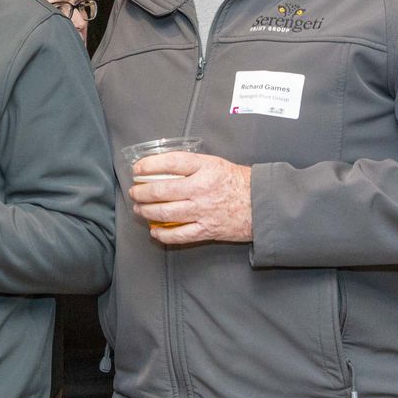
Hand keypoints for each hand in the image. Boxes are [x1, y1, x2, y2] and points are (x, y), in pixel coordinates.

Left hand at [129, 152, 253, 244]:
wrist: (263, 205)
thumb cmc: (240, 182)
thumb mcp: (217, 164)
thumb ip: (192, 165)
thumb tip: (162, 167)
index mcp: (206, 168)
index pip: (170, 163)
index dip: (149, 165)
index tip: (138, 169)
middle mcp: (202, 189)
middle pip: (161, 190)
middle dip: (141, 192)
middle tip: (134, 191)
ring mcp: (203, 211)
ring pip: (165, 213)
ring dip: (146, 211)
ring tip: (139, 209)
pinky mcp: (207, 230)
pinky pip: (178, 235)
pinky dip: (162, 235)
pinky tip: (154, 231)